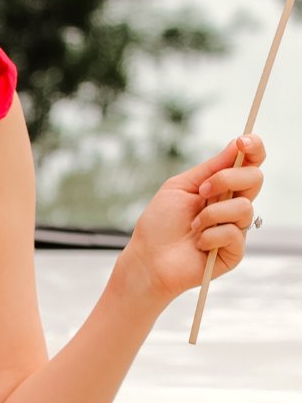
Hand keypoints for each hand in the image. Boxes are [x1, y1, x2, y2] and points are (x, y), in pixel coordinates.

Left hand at [119, 133, 265, 307]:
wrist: (148, 259)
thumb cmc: (159, 224)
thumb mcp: (181, 186)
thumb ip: (211, 167)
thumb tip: (238, 144)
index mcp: (221, 187)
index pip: (250, 163)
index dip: (254, 148)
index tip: (242, 143)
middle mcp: (232, 205)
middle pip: (255, 178)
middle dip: (227, 179)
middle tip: (202, 192)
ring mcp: (236, 228)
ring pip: (245, 207)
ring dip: (212, 214)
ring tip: (193, 226)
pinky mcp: (235, 252)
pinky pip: (234, 233)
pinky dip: (210, 236)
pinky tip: (198, 244)